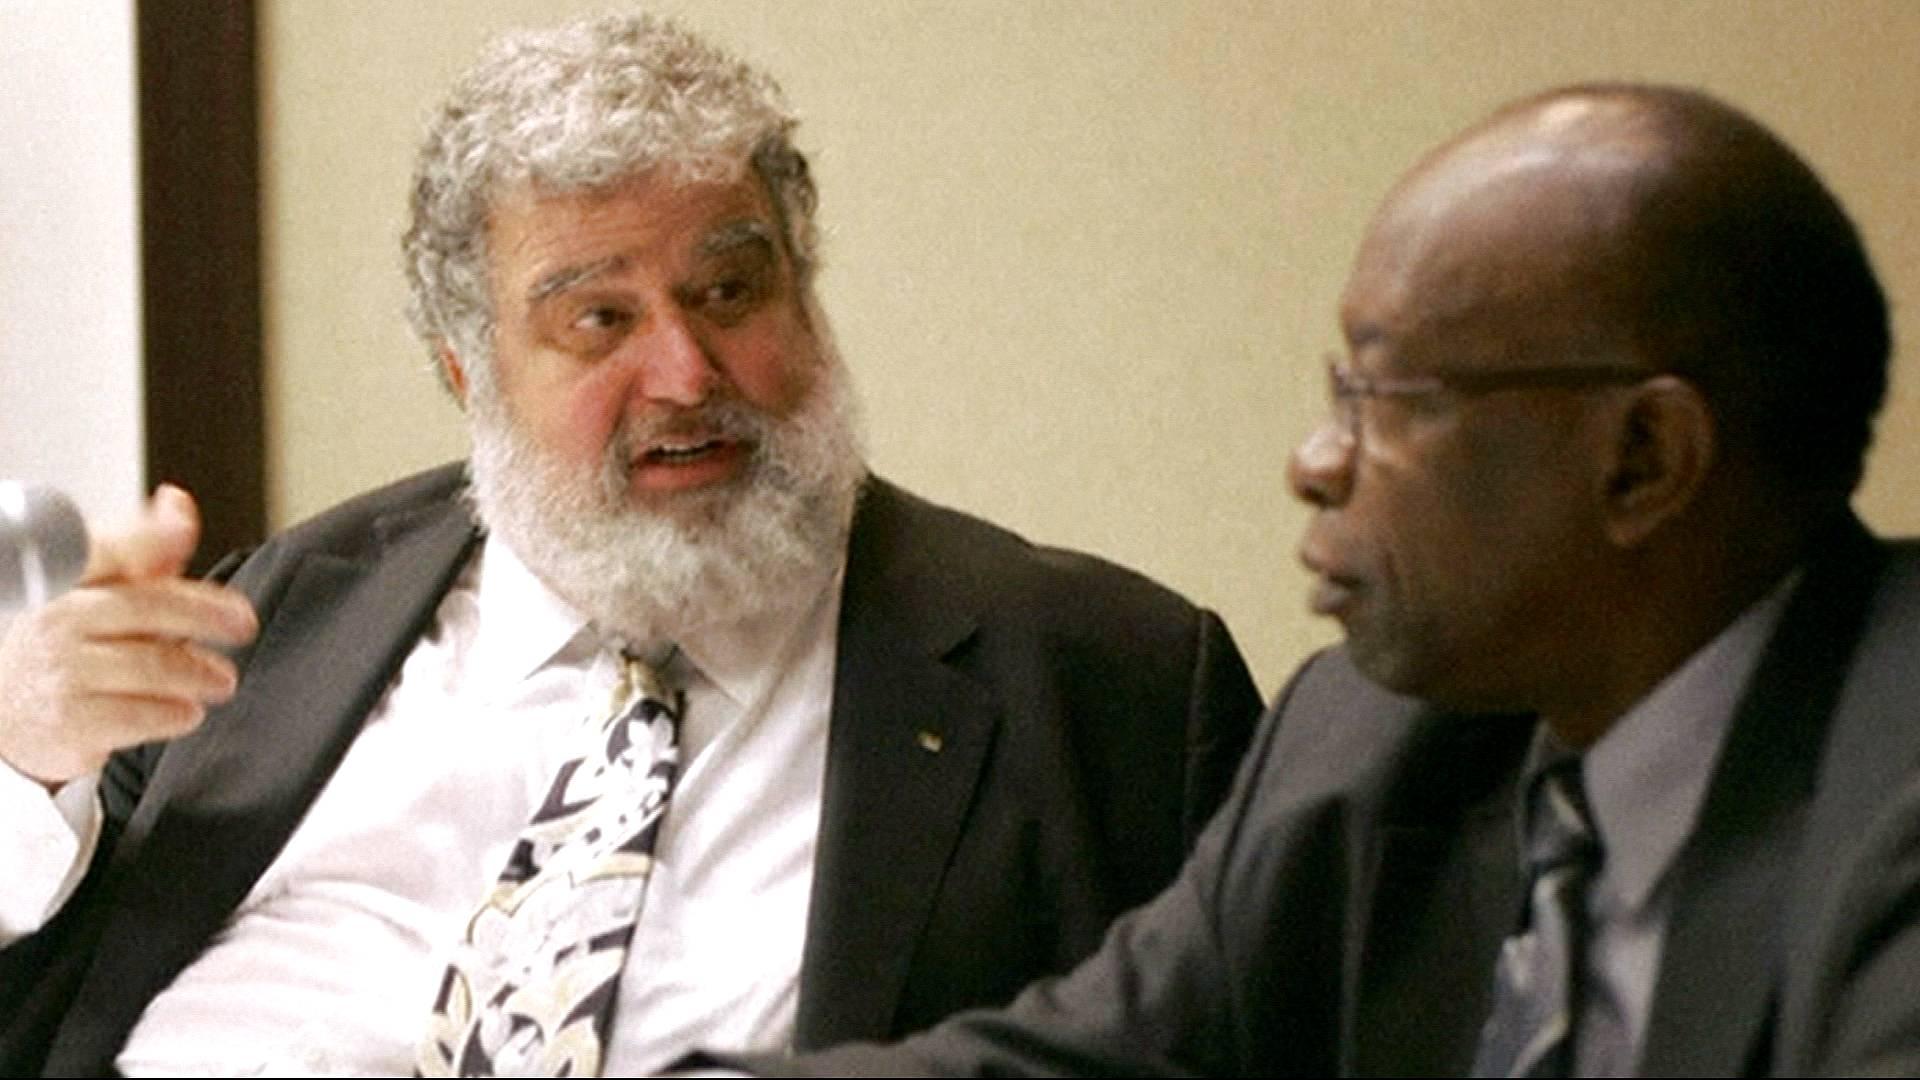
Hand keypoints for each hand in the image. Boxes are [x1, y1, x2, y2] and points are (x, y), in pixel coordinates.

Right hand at [0, 484, 258, 785]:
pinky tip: (187, 710)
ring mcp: (62, 671)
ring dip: (199, 672)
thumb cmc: (69, 648)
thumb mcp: (100, 596)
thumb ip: (145, 553)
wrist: (10, 717)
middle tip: (242, 625)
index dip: (146, 535)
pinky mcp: (71, 722)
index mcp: (66, 581)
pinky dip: (177, 712)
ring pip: (152, 665)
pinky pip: (143, 715)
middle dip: (204, 614)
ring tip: (221, 680)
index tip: (182, 527)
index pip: (107, 549)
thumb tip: (178, 502)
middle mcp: (58, 619)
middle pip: (146, 606)